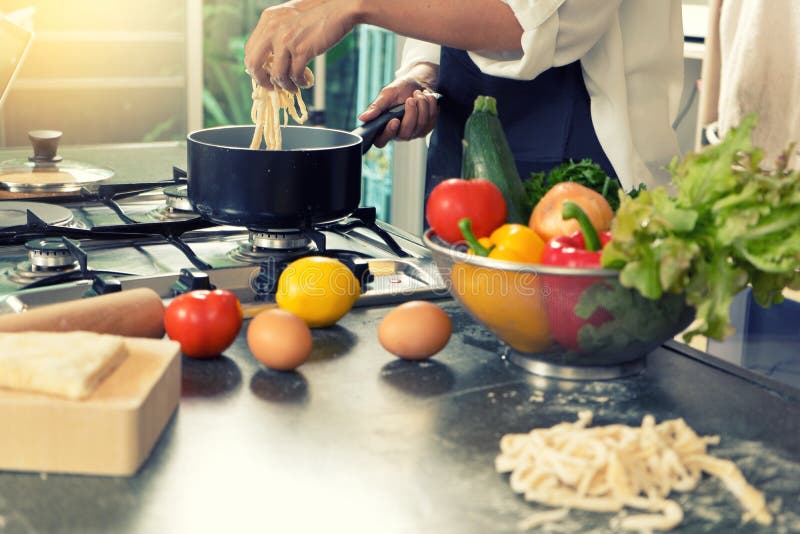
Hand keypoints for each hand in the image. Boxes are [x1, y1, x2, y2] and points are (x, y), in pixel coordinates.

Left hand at [244, 0, 359, 90]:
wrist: (340, 8)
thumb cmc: (319, 13)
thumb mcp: (289, 17)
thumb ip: (277, 32)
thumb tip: (271, 58)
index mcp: (267, 19)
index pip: (250, 49)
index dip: (255, 68)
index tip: (265, 76)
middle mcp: (272, 29)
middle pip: (254, 64)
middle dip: (261, 80)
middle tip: (272, 88)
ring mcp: (286, 40)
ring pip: (277, 75)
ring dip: (285, 85)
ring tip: (293, 87)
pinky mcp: (302, 50)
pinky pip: (295, 75)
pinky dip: (300, 82)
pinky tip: (305, 82)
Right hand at [358, 63, 439, 147]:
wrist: (418, 83)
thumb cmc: (400, 89)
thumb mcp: (387, 94)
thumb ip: (376, 107)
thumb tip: (362, 118)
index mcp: (384, 127)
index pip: (381, 141)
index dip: (388, 133)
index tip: (394, 120)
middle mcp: (398, 133)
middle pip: (406, 133)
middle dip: (411, 113)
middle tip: (411, 98)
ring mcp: (413, 133)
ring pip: (420, 125)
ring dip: (422, 105)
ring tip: (418, 94)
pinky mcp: (426, 129)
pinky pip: (431, 121)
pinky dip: (430, 105)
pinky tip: (426, 97)